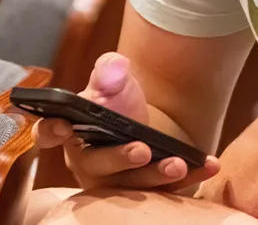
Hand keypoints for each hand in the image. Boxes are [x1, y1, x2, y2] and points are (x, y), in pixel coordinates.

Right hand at [33, 52, 221, 190]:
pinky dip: (189, 177)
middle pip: (97, 166)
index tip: (64, 127)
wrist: (141, 120)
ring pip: (130, 186)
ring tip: (178, 163)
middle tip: (141, 150)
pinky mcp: (145, 189)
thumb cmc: (115, 101)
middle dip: (119, 159)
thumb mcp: (113, 79)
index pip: (49, 133)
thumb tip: (115, 66)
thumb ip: (110, 69)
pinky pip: (165, 189)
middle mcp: (87, 162)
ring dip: (156, 175)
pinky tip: (208, 165)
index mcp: (70, 132)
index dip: (51, 132)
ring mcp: (115, 181)